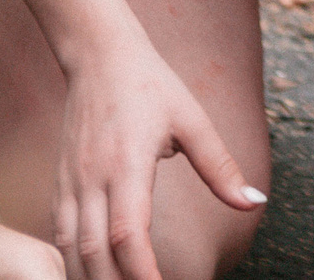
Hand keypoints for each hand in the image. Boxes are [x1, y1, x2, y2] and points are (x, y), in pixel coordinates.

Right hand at [48, 44, 263, 279]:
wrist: (99, 55)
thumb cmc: (151, 86)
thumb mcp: (193, 121)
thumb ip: (221, 167)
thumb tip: (254, 202)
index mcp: (127, 165)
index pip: (130, 234)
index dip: (143, 272)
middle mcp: (91, 180)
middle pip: (95, 253)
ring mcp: (69, 183)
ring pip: (70, 250)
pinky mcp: (59, 185)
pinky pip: (59, 236)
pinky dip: (72, 264)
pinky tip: (91, 277)